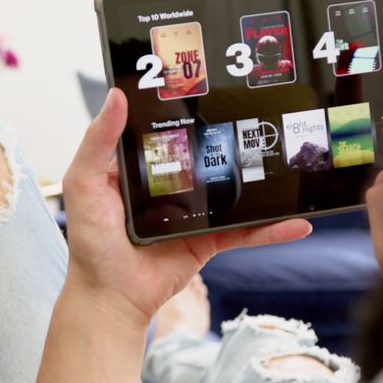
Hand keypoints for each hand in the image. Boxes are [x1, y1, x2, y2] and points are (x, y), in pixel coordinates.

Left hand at [61, 88, 311, 325]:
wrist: (110, 296)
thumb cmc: (91, 242)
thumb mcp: (85, 183)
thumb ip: (98, 141)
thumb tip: (117, 96)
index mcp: (144, 167)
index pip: (173, 132)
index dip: (192, 111)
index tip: (218, 87)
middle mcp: (172, 186)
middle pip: (212, 158)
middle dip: (238, 140)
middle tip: (269, 117)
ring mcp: (195, 214)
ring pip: (236, 193)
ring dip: (266, 184)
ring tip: (294, 165)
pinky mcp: (209, 241)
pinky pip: (245, 232)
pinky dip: (272, 229)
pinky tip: (297, 222)